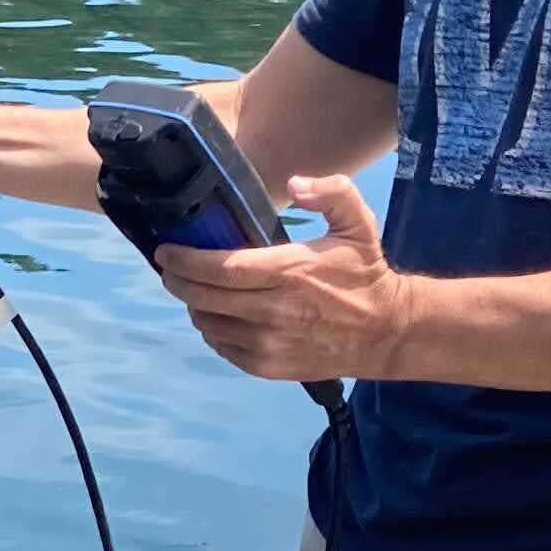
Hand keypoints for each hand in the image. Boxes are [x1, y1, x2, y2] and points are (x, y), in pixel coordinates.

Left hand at [156, 175, 413, 384]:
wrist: (385, 332)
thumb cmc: (364, 273)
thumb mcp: (358, 223)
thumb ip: (331, 192)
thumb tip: (295, 183)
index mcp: (289, 273)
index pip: (220, 268)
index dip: (184, 260)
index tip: (165, 251)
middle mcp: (273, 311)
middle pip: (204, 298)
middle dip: (178, 281)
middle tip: (170, 268)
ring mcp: (268, 344)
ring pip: (208, 324)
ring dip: (194, 305)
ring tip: (195, 289)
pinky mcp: (267, 367)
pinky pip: (222, 347)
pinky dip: (212, 330)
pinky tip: (216, 315)